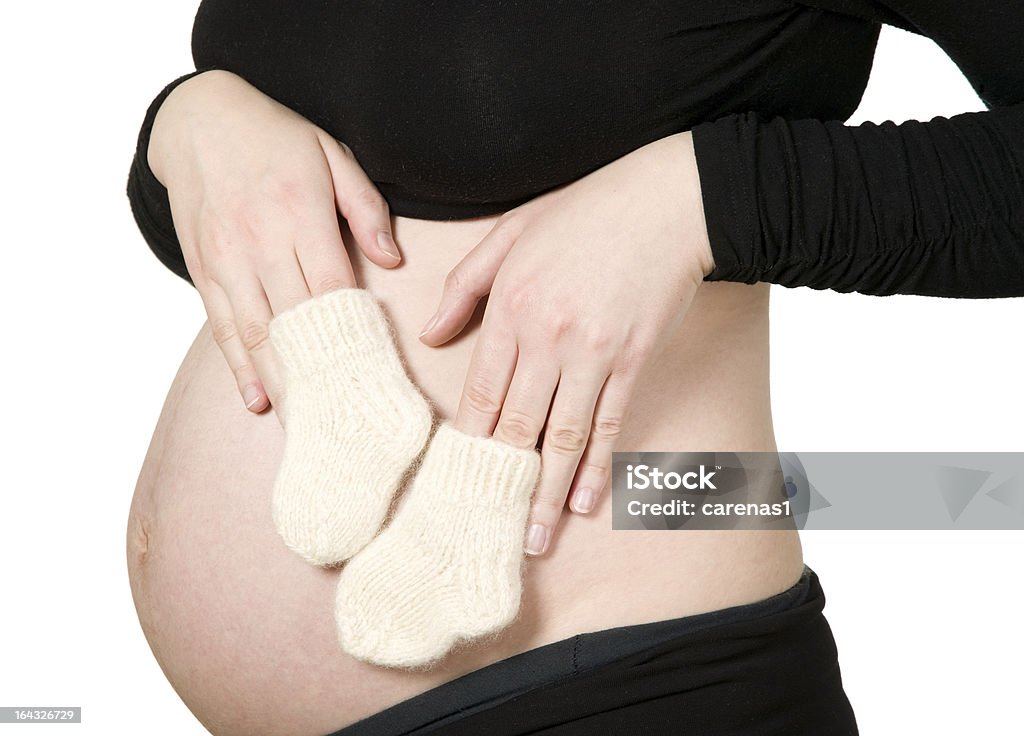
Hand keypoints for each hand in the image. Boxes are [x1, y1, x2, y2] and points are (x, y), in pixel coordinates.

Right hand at [148, 69, 401, 414]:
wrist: (198, 118)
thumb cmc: (277, 138)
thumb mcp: (332, 155)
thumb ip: (366, 208)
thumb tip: (395, 260)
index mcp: (301, 213)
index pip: (333, 287)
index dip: (354, 335)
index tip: (377, 377)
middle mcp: (261, 240)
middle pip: (296, 321)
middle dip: (321, 375)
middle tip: (348, 420)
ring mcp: (227, 259)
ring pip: (258, 333)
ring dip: (282, 383)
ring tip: (306, 426)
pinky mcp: (203, 270)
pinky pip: (224, 326)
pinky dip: (241, 367)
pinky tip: (257, 400)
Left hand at [418, 131, 714, 555]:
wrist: (666, 202)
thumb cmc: (585, 211)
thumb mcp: (510, 232)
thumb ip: (465, 285)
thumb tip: (430, 334)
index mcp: (511, 306)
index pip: (480, 390)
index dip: (466, 441)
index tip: (453, 480)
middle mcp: (547, 337)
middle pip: (516, 424)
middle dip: (500, 481)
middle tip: (485, 528)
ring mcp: (592, 352)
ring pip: (562, 436)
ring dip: (547, 493)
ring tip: (534, 538)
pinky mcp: (631, 361)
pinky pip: (609, 424)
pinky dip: (596, 467)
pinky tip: (586, 501)